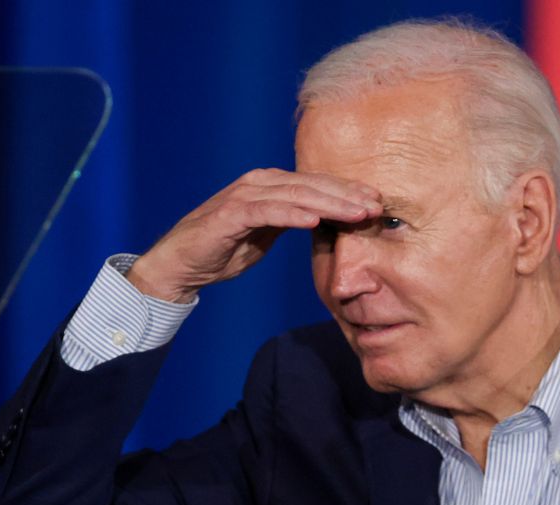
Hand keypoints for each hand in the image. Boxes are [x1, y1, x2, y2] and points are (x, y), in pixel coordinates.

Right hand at [127, 168, 380, 302]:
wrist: (181, 265)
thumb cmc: (225, 249)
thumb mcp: (267, 235)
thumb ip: (292, 221)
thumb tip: (325, 221)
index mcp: (271, 186)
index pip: (317, 185)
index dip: (348, 192)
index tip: (377, 202)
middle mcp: (259, 183)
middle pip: (312, 185)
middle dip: (347, 195)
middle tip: (377, 205)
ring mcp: (244, 196)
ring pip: (296, 195)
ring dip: (329, 203)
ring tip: (357, 213)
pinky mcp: (230, 214)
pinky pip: (267, 211)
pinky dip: (292, 214)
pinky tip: (315, 220)